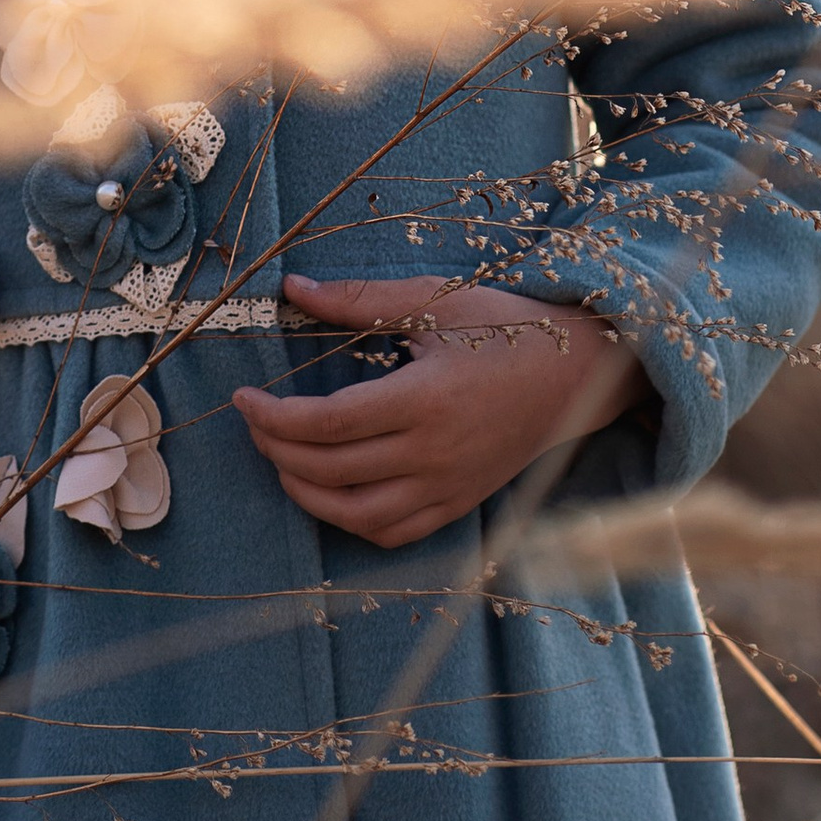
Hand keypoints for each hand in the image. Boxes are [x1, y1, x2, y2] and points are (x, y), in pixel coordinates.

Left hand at [232, 275, 645, 549]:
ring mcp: (447, 486)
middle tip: (256, 422)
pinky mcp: (458, 505)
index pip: (326, 423)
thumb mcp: (436, 301)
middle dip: (276, 449)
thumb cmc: (507, 329)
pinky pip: (393, 533)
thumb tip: (293, 287)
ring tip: (281, 460)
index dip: (273, 416)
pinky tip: (331, 492)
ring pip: (356, 514)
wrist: (577, 375)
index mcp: (425, 399)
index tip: (244, 397)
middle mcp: (433, 453)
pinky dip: (351, 521)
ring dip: (305, 493)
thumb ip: (359, 300)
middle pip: (330, 469)